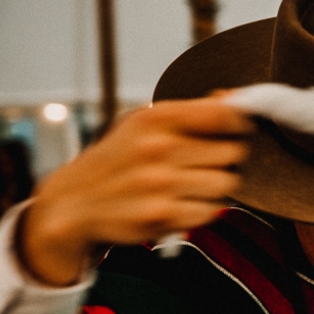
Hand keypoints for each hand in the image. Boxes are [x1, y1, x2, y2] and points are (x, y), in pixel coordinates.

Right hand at [19, 97, 252, 285]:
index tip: (235, 130)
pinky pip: (212, 211)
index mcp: (156, 117)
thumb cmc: (119, 159)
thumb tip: (234, 98)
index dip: (240, 124)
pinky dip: (201, 210)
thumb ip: (192, 112)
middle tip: (202, 163)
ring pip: (227, 182)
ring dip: (215, 186)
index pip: (226, 114)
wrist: (73, 202)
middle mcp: (158, 148)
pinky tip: (179, 203)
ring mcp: (160, 183)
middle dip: (224, 158)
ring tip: (190, 184)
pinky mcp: (163, 215)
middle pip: (234, 152)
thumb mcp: (145, 123)